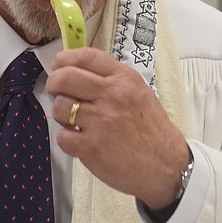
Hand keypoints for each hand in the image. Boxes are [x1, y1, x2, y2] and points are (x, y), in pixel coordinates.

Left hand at [47, 47, 190, 210]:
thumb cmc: (151, 131)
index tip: (59, 67)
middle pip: (65, 78)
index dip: (64, 60)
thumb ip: (111, 79)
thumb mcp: (139, 92)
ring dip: (62, 115)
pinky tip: (81, 140)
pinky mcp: (91, 147)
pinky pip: (62, 136)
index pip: (86, 56)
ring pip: (60, 107)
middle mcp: (113, 96)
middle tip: (57, 92)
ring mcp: (101, 122)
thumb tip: (76, 70)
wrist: (166, 166)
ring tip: (76, 122)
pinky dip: (67, 140)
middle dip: (54, 84)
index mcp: (124, 80)